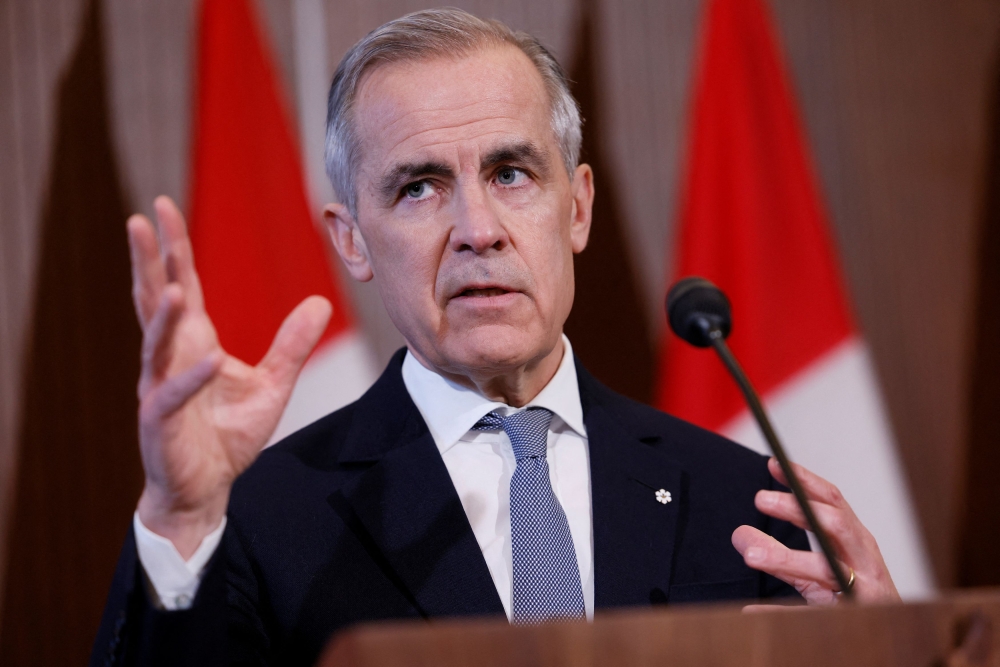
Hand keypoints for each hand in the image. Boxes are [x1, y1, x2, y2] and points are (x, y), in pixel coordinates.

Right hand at [130, 196, 330, 557]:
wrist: (206, 487)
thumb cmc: (228, 434)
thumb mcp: (273, 384)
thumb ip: (293, 344)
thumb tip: (320, 302)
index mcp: (193, 342)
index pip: (181, 284)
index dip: (174, 248)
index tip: (163, 208)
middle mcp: (170, 357)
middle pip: (155, 299)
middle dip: (149, 261)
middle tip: (142, 219)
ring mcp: (160, 386)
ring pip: (156, 342)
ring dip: (162, 313)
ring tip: (170, 282)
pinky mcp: (160, 421)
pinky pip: (174, 393)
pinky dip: (191, 375)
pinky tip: (208, 357)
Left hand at [732, 457, 899, 605]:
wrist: (890, 638)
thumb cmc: (854, 593)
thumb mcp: (815, 569)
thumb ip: (778, 551)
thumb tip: (739, 534)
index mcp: (854, 538)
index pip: (831, 500)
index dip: (804, 480)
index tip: (774, 463)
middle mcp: (864, 558)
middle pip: (832, 523)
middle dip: (797, 508)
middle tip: (760, 498)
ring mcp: (863, 588)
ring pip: (826, 568)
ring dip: (786, 559)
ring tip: (751, 556)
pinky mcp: (853, 616)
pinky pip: (813, 613)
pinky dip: (781, 611)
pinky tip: (751, 610)